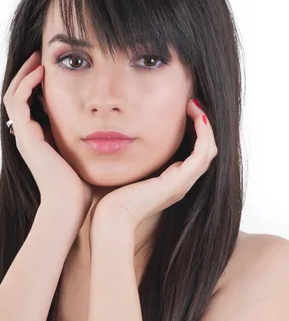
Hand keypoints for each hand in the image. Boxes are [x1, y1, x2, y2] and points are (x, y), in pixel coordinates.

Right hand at [3, 51, 92, 221]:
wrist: (70, 206)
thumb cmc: (82, 187)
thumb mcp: (85, 155)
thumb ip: (89, 140)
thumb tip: (109, 125)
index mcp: (39, 139)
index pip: (31, 104)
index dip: (38, 84)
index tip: (54, 68)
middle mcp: (27, 136)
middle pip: (19, 96)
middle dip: (28, 74)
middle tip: (42, 55)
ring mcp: (23, 136)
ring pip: (13, 95)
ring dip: (25, 73)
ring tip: (39, 57)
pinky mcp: (24, 136)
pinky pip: (17, 101)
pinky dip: (26, 83)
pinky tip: (42, 71)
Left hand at [91, 98, 217, 231]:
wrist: (112, 217)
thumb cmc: (113, 197)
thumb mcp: (128, 171)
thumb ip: (134, 157)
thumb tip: (124, 135)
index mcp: (171, 181)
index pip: (193, 152)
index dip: (193, 129)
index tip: (184, 108)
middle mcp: (181, 183)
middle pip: (205, 149)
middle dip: (201, 124)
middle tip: (193, 103)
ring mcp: (182, 184)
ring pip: (208, 150)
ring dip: (204, 125)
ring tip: (194, 105)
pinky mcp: (179, 182)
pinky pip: (202, 154)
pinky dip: (204, 134)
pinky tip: (197, 117)